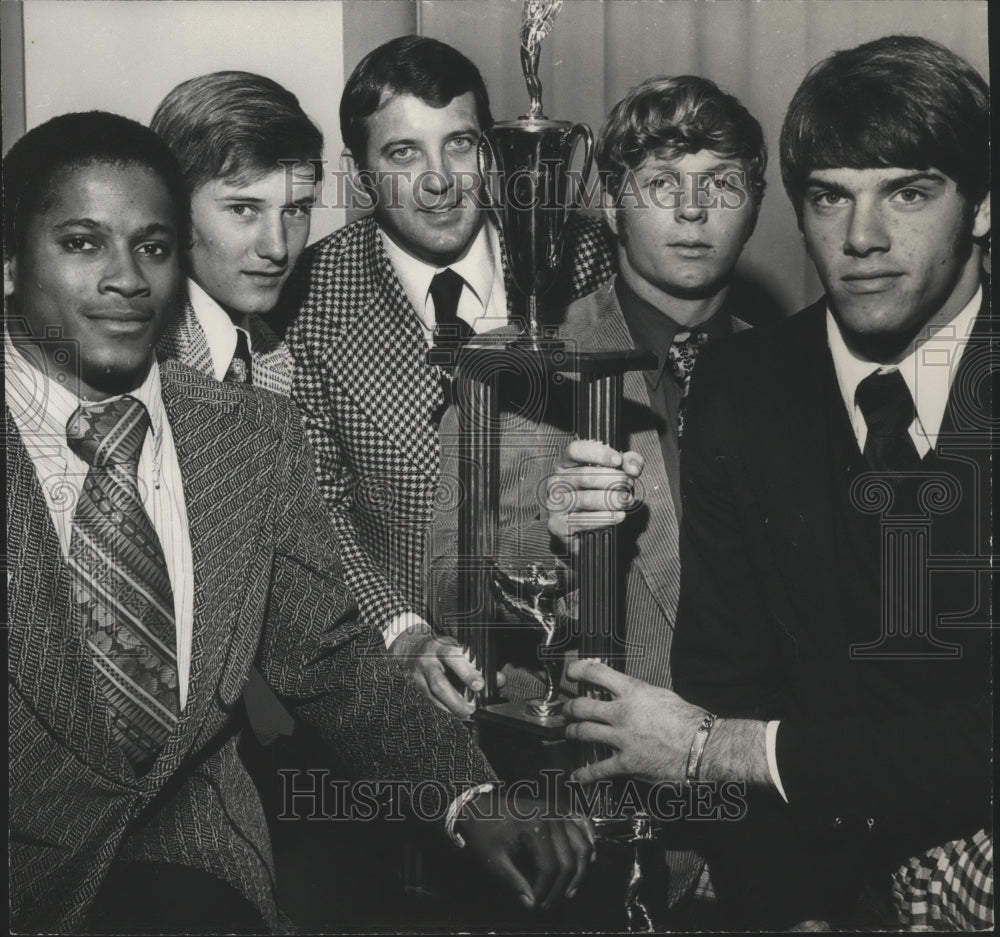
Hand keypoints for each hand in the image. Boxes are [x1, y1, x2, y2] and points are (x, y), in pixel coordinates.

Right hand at [391, 626, 504, 717]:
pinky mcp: (418, 690)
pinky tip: (459, 715)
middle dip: (457, 699)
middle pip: (439, 683)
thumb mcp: (459, 649)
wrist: (413, 648)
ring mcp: (420, 678)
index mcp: (440, 648)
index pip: (453, 658)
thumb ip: (479, 663)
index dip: (467, 672)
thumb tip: (499, 680)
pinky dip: (447, 710)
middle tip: (474, 708)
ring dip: (453, 708)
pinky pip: (432, 703)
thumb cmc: (442, 649)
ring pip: (433, 696)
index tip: (481, 686)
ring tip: (469, 715)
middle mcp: (427, 663)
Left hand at [459, 794, 595, 910]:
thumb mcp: (493, 859)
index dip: (546, 892)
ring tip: (569, 890)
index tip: (537, 906)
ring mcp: (558, 810)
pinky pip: (583, 824)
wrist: (480, 806)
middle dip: (562, 887)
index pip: (550, 868)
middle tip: (551, 904)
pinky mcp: (560, 808)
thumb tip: (532, 904)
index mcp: (535, 826)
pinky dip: (589, 842)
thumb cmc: (485, 832)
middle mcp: (552, 816)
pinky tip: (587, 859)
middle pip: (569, 860)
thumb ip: (513, 882)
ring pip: (583, 845)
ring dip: (581, 871)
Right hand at [545, 439, 642, 550]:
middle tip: (629, 484)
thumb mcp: (615, 474)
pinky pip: (583, 521)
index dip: (597, 453)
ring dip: (612, 500)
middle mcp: (557, 482)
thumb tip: (633, 467)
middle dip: (612, 480)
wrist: (583, 528)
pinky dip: (604, 518)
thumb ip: (628, 463)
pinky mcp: (558, 524)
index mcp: (566, 464)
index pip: (575, 450)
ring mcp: (555, 504)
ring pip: (585, 499)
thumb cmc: (599, 494)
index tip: (618, 460)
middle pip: (584, 476)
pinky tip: (619, 516)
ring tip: (627, 500)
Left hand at [563, 658, 705, 783]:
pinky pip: (598, 769)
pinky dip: (585, 774)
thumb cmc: (689, 721)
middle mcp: (622, 712)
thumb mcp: (661, 694)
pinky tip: (577, 775)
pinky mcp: (626, 763)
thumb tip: (624, 690)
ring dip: (573, 732)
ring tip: (571, 733)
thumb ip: (638, 692)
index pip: (596, 673)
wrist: (703, 747)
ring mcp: (621, 738)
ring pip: (584, 732)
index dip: (577, 670)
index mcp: (633, 691)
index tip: (570, 673)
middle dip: (570, 708)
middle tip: (567, 710)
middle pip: (582, 706)